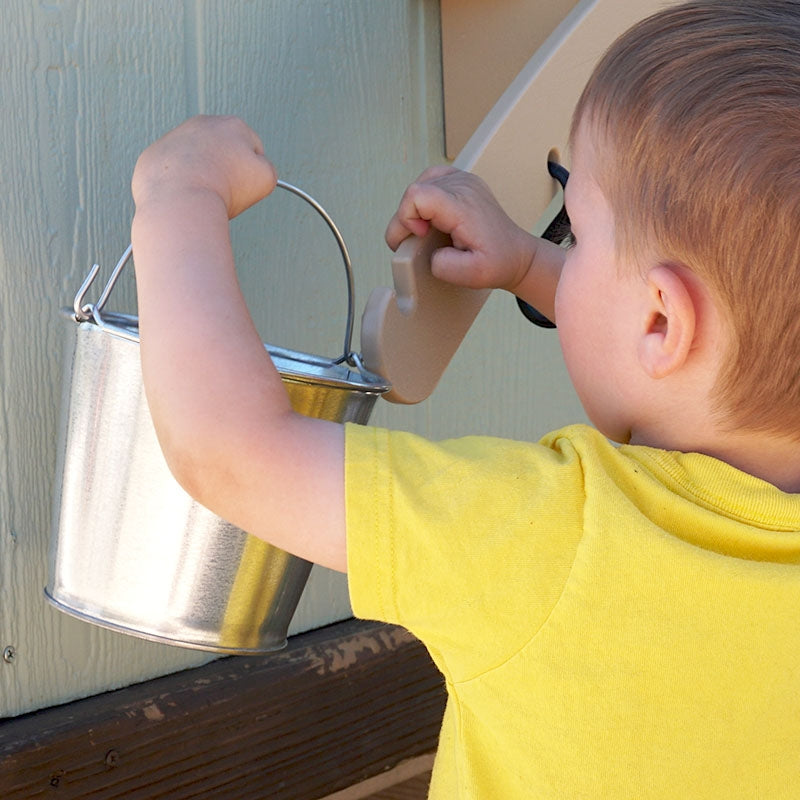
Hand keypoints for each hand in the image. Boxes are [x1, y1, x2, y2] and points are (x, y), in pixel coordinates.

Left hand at [131, 115, 277, 218]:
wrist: (180, 201)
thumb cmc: (222, 190)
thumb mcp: (266, 179)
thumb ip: (267, 168)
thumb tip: (259, 168)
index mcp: (233, 126)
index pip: (251, 148)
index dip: (251, 171)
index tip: (245, 186)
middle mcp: (202, 124)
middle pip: (220, 149)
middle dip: (224, 168)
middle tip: (225, 191)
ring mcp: (175, 137)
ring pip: (194, 158)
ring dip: (200, 174)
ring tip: (203, 195)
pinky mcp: (154, 154)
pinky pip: (170, 169)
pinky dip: (176, 181)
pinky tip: (183, 195)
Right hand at [384, 166, 537, 293]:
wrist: (516, 253)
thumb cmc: (497, 263)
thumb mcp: (473, 275)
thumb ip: (443, 266)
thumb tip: (429, 253)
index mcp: (463, 206)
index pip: (417, 196)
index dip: (407, 218)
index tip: (421, 237)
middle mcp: (463, 186)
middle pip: (414, 192)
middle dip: (408, 220)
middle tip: (423, 241)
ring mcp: (464, 179)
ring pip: (419, 185)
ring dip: (415, 210)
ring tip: (427, 229)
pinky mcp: (463, 180)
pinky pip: (430, 181)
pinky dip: (424, 199)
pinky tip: (431, 216)